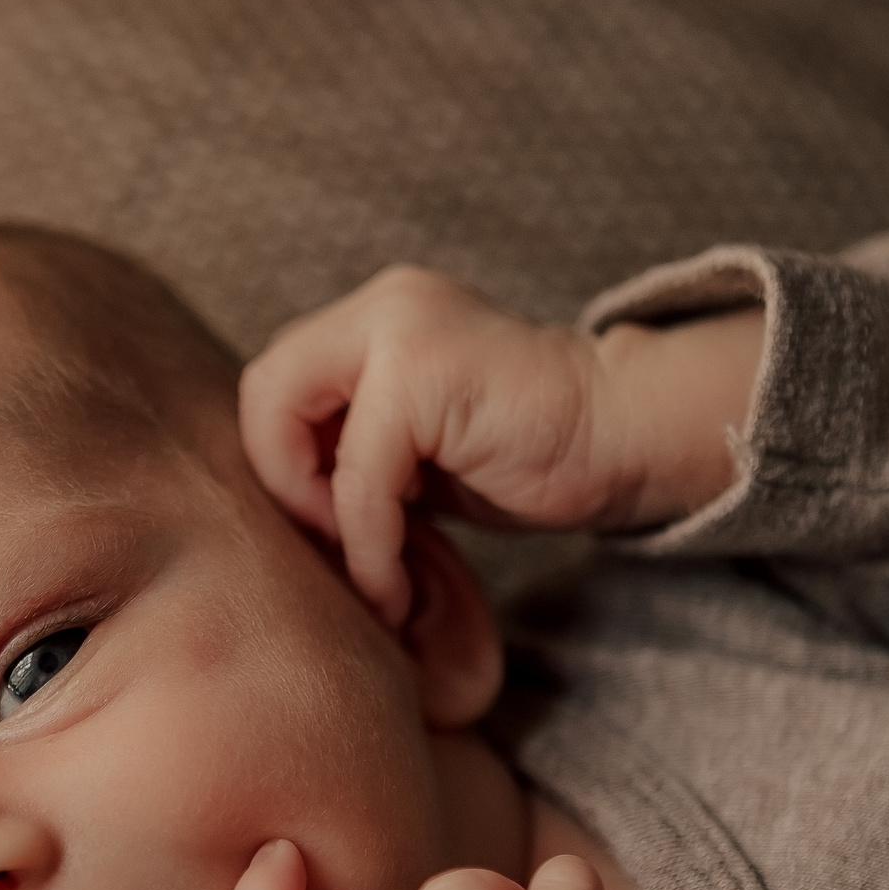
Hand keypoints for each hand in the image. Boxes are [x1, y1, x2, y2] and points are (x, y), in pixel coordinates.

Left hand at [239, 266, 752, 627]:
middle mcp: (381, 306)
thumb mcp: (411, 452)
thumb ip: (345, 453)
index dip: (279, 462)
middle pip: (264, 392)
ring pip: (295, 427)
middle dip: (285, 484)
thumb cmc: (524, 455)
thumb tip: (275, 508)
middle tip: (335, 547)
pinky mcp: (422, 371)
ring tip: (371, 573)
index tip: (327, 529)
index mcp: (372, 319)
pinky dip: (368, 543)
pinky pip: (359, 476)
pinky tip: (395, 584)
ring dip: (323, 519)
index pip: (272, 385)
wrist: (624, 438)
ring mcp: (401, 327)